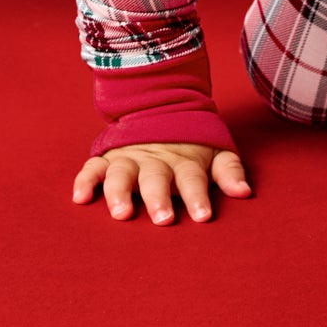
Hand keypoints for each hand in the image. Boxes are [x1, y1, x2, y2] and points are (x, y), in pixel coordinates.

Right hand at [72, 141, 250, 224]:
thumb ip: (229, 171)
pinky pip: (93, 168)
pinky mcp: (108, 158)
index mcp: (184, 161)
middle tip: (163, 219)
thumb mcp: (216, 151)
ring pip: (122, 174)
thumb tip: (245, 192)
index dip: (198, 197)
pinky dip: (85, 180)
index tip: (203, 217)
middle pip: (156, 179)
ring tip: (122, 213)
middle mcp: (155, 160)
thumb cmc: (192, 143)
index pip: (193, 180)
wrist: (161, 106)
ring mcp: (130, 158)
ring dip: (120, 192)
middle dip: (158, 198)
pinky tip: (81, 198)